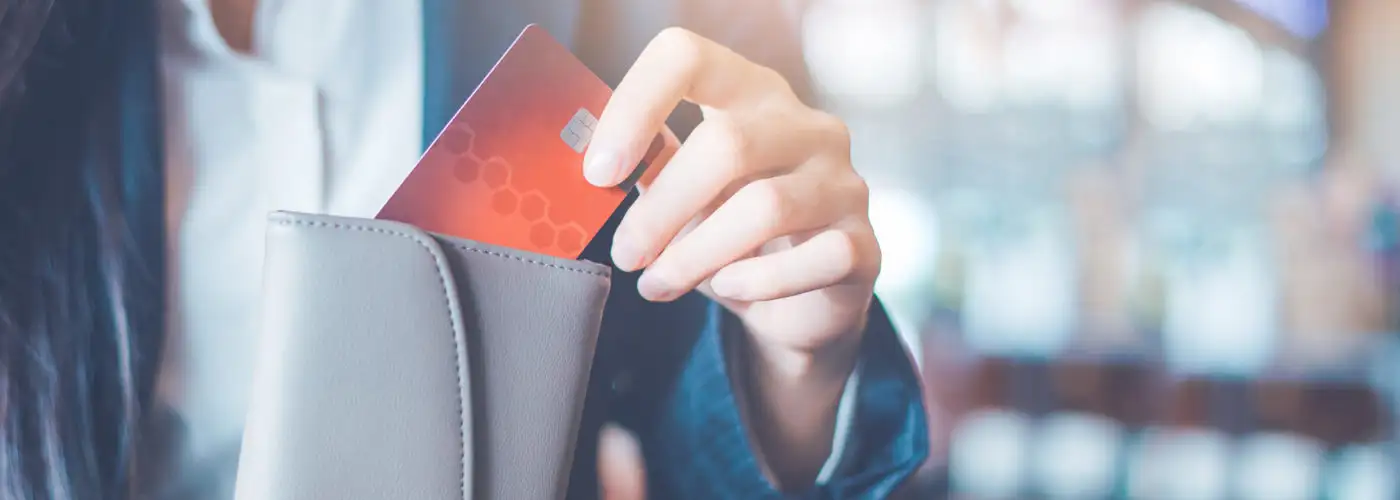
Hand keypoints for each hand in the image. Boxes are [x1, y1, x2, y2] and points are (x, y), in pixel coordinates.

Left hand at [583, 27, 878, 484]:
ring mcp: (844, 183)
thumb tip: (584, 157)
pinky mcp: (864, 245)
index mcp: (751, 93)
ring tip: (658, 284)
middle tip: (625, 254)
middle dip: (662, 208)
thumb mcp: (680, 194)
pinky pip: (812, 259)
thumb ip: (645, 167)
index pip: (688, 57)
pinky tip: (730, 289)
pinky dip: (758, 282)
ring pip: (766, 207)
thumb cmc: (729, 237)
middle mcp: (807, 126)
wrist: (798, 304)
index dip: (636, 104)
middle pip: (727, 144)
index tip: (599, 172)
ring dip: (696, 254)